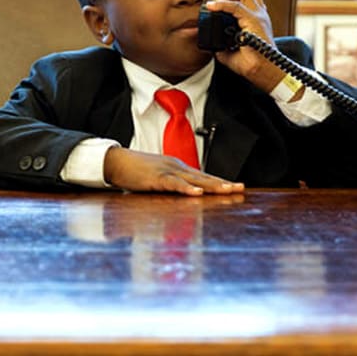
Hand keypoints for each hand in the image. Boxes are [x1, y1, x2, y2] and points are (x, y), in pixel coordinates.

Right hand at [104, 148, 244, 196]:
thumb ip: (172, 185)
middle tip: (241, 188)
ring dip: (211, 186)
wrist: (115, 161)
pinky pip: (173, 184)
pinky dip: (186, 189)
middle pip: (204, 177)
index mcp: (178, 168)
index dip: (220, 181)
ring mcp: (167, 171)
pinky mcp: (155, 178)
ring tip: (227, 190)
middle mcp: (177, 167)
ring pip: (193, 180)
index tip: (236, 186)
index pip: (204, 176)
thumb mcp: (158, 178)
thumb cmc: (135, 171)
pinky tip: (197, 194)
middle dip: (223, 183)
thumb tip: (184, 194)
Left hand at [204, 0, 285, 91]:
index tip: (217, 1)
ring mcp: (259, 16)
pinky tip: (211, 6)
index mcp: (258, 19)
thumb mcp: (233, 50)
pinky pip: (236, 6)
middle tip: (216, 1)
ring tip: (215, 2)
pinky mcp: (254, 21)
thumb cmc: (251, 63)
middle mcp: (260, 14)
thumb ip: (222, 43)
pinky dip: (222, 4)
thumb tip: (210, 43)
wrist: (263, 71)